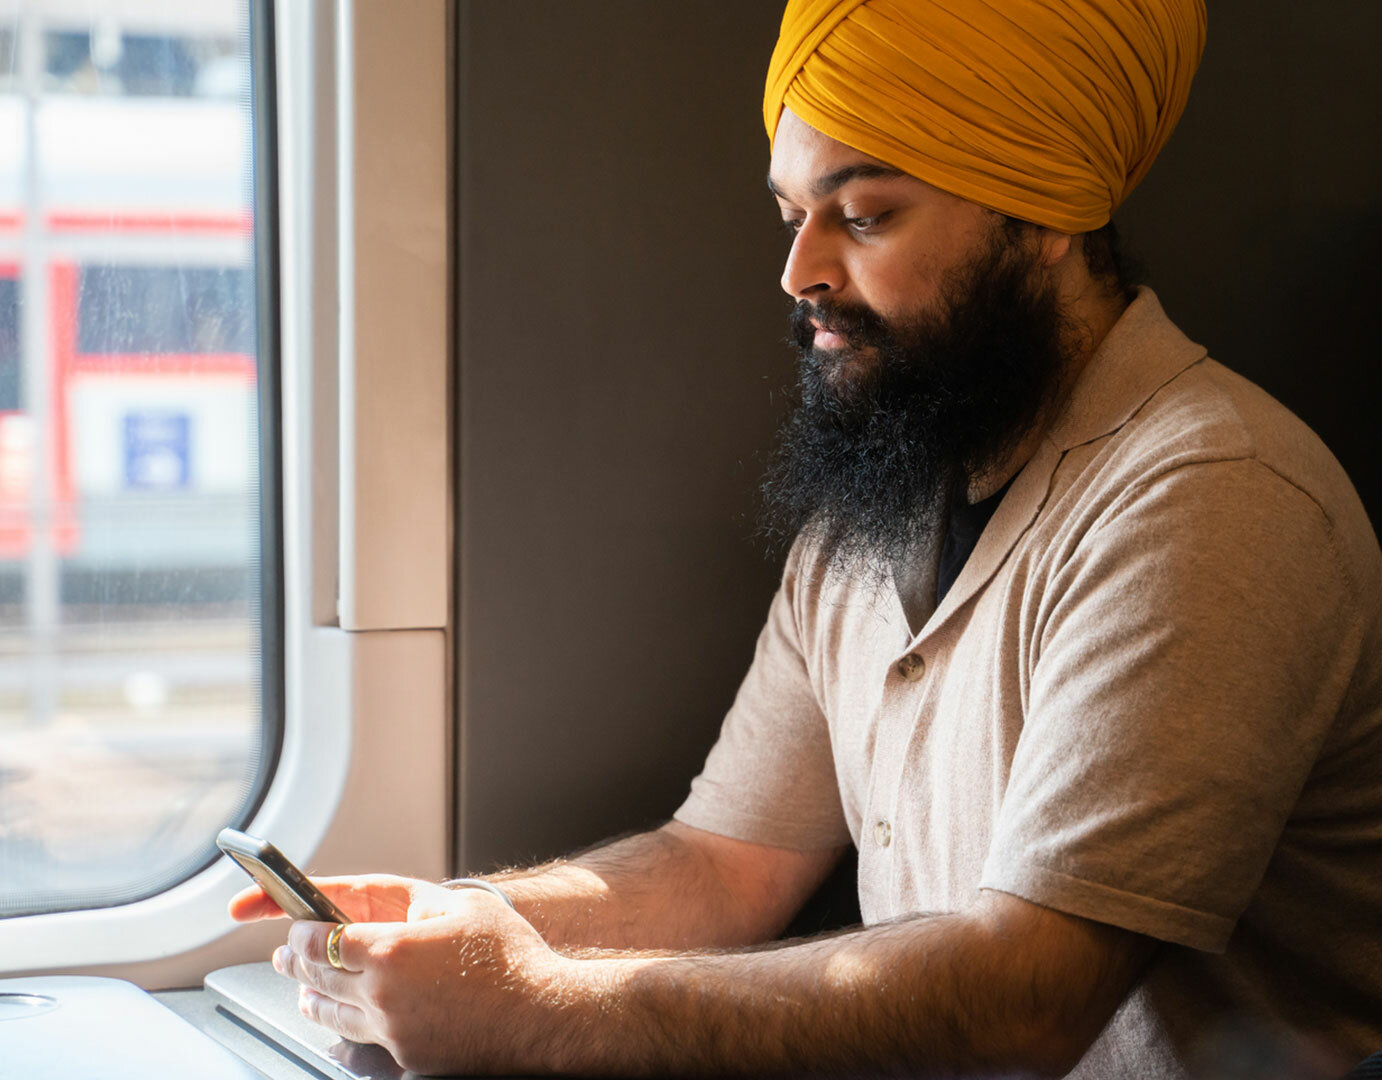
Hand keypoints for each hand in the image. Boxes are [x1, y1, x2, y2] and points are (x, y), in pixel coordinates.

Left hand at [231, 876, 570, 1074]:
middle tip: (285, 955)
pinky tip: (344, 1018)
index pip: (318, 939)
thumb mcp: (461, 905)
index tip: (296, 926)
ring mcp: (391, 1031)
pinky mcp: (404, 1057)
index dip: (300, 931)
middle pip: (315, 978)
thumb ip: (412, 900)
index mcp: (390, 948)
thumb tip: (381, 906)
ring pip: (329, 1016)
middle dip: (295, 963)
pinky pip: (360, 1040)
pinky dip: (343, 1026)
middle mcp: (381, 994)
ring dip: (310, 998)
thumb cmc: (511, 958)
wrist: (542, 1014)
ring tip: (303, 989)